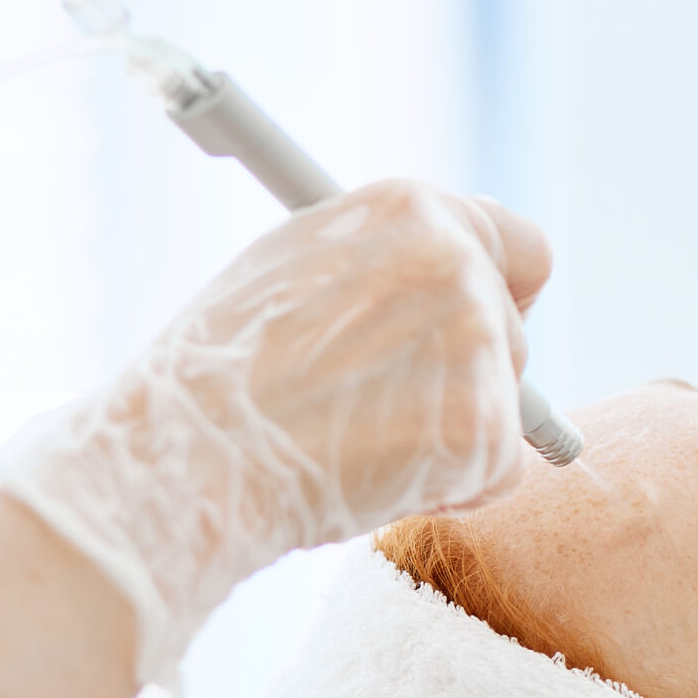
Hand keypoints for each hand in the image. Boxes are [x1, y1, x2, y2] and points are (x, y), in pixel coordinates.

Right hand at [0, 180, 553, 693]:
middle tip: (388, 410)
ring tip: (357, 443)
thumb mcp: (296, 270)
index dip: (506, 293)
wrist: (181, 457)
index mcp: (409, 208)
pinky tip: (378, 482)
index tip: (488, 328)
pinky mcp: (481, 426)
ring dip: (452, 435)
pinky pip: (498, 471)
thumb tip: (453, 276)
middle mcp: (456, 260)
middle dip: (473, 378)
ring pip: (505, 406)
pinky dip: (454, 489)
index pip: (515, 245)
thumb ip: (383, 264)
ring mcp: (475, 342)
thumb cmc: (218, 375)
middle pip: (516, 332)